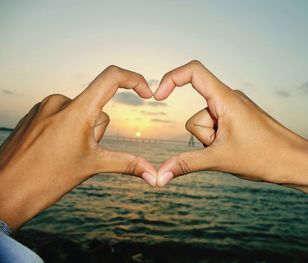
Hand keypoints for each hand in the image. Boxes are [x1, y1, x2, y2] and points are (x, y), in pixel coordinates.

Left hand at [0, 66, 156, 228]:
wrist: (5, 192)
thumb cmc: (46, 181)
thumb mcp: (92, 167)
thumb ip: (127, 164)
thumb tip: (154, 175)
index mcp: (77, 111)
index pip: (111, 78)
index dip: (134, 79)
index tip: (146, 93)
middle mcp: (59, 102)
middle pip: (97, 108)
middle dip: (97, 131)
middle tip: (80, 154)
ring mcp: (44, 107)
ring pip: (81, 114)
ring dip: (82, 132)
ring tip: (64, 154)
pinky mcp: (35, 114)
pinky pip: (63, 115)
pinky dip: (67, 130)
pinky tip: (53, 150)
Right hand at [154, 60, 307, 211]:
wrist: (295, 162)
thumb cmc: (265, 156)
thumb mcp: (219, 160)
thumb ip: (186, 164)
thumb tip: (159, 176)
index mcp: (226, 99)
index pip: (194, 72)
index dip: (171, 78)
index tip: (157, 96)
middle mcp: (229, 99)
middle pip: (196, 116)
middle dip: (204, 138)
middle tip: (226, 148)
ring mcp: (233, 109)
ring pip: (205, 126)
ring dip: (212, 142)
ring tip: (234, 150)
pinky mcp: (236, 119)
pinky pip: (215, 128)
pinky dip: (218, 141)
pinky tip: (236, 149)